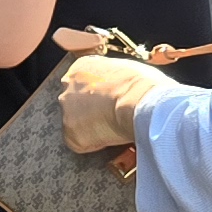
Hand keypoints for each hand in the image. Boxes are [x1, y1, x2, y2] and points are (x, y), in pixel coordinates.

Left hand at [52, 31, 176, 163]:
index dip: (99, 94)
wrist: (140, 103)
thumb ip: (116, 76)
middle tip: (112, 116)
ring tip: (114, 129)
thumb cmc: (144, 85)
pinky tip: (111, 139)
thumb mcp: (130, 70)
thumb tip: (124, 85)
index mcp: (81, 67)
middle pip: (75, 101)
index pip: (83, 82)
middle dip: (90, 110)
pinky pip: (80, 143)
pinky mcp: (71, 133)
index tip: (111, 101)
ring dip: (91, 127)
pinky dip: (94, 144)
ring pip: (76, 122)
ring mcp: (67, 110)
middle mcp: (67, 85)